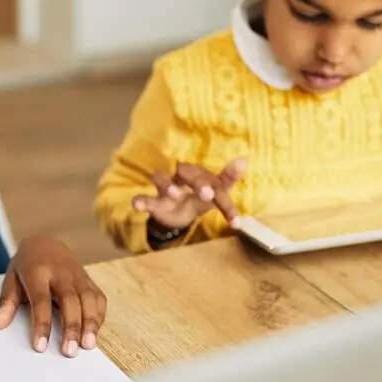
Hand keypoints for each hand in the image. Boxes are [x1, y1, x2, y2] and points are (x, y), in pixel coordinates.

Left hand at [0, 236, 106, 357]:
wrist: (46, 243)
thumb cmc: (27, 266)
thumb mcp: (11, 278)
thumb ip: (7, 302)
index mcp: (38, 272)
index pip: (41, 300)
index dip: (41, 324)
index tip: (40, 347)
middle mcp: (61, 273)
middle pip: (69, 300)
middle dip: (71, 327)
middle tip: (69, 351)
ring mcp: (78, 276)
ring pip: (89, 299)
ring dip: (90, 323)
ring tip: (87, 345)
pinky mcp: (89, 280)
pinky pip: (98, 298)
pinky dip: (98, 317)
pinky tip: (93, 333)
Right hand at [131, 157, 245, 236]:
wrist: (174, 214)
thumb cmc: (197, 198)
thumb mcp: (215, 194)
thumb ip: (228, 179)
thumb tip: (244, 159)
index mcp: (200, 175)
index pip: (215, 183)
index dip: (225, 202)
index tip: (236, 221)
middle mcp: (182, 178)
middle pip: (188, 173)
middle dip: (198, 183)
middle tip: (208, 194)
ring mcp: (165, 189)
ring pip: (162, 179)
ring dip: (168, 184)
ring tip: (175, 194)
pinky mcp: (153, 201)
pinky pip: (144, 197)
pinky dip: (140, 200)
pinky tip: (137, 205)